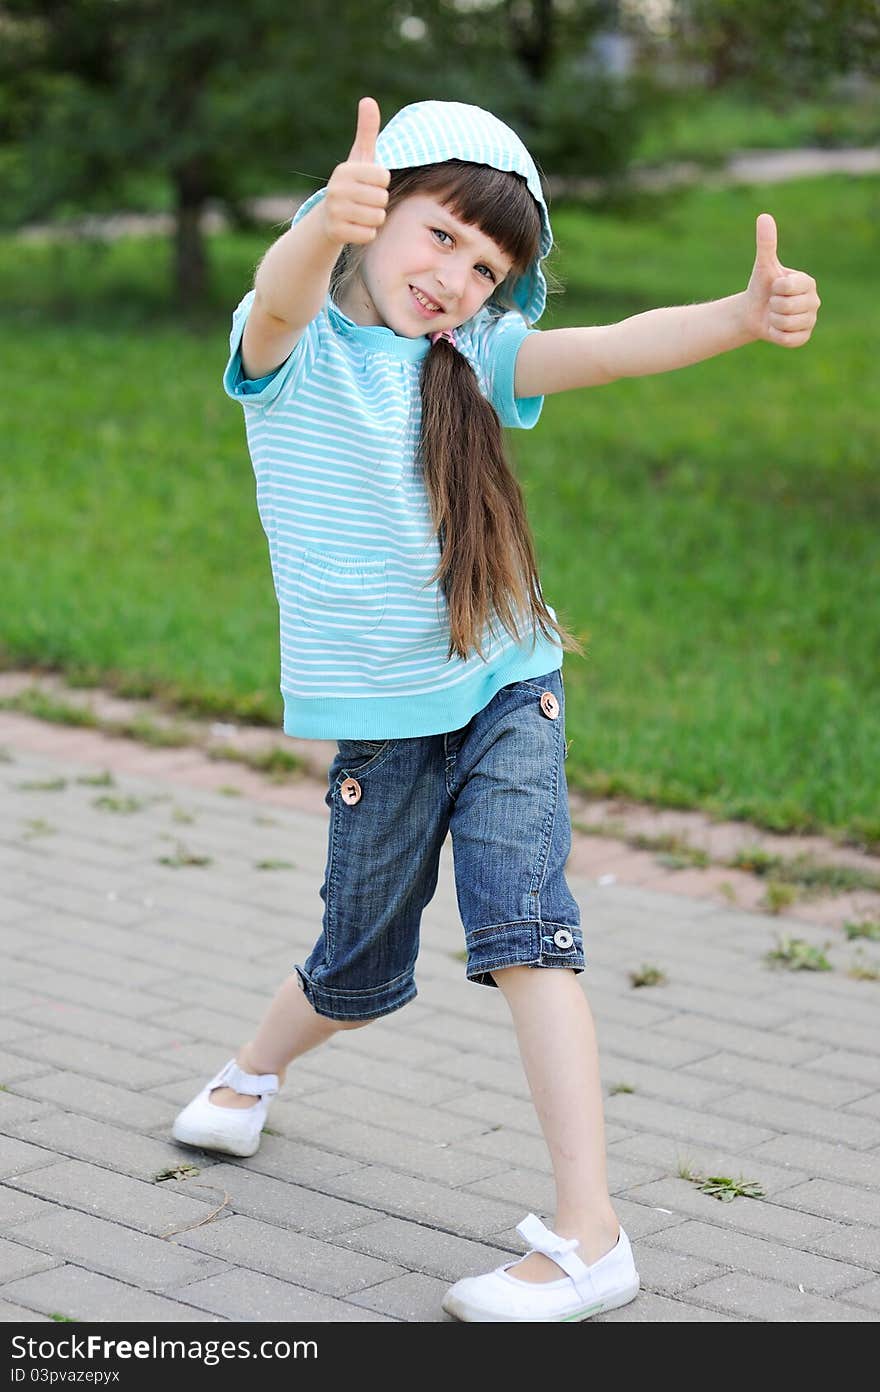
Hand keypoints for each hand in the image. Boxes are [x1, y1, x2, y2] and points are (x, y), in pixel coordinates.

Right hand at [321, 96, 389, 245]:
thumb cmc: (352, 184)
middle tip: (363, 202)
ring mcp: (335, 212)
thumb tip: (368, 100)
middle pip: (382, 199)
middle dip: (378, 203)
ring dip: (374, 219)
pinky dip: (366, 233)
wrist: (328, 219)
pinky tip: (355, 227)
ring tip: (360, 214)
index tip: (368, 184)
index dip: (381, 183)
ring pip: (377, 218)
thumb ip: (366, 131)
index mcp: (344, 170)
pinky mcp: (337, 232)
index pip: (384, 177)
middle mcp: (336, 189)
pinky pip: (369, 234)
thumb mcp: (359, 158)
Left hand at [741, 213, 820, 347]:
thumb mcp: (763, 265)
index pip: (787, 287)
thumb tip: (763, 216)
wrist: (754, 312)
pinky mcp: (803, 338)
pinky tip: (776, 329)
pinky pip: (787, 339)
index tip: (774, 287)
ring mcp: (810, 321)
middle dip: (772, 306)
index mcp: (808, 282)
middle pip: (786, 307)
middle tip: (773, 303)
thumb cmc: (761, 286)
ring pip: (786, 323)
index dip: (774, 288)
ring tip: (774, 315)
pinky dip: (776, 335)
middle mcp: (814, 301)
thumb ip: (766, 243)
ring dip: (773, 321)